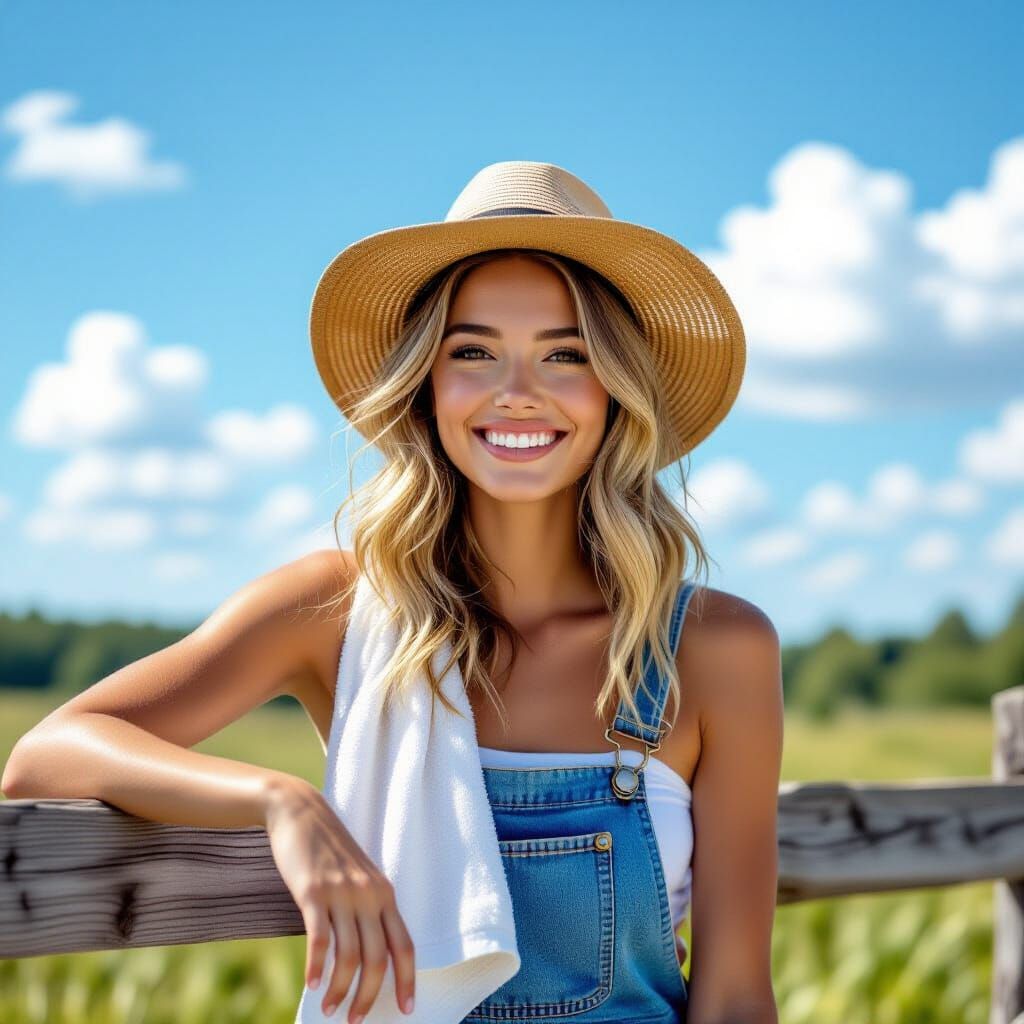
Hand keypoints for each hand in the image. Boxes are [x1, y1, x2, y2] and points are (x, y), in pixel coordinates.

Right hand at [263, 776, 415, 1021]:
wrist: (301, 812)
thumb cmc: (329, 850)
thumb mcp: (359, 876)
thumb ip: (367, 908)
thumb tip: (370, 954)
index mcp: (384, 893)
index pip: (405, 945)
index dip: (407, 980)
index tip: (406, 1009)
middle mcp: (369, 895)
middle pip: (378, 958)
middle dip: (368, 996)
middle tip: (355, 1021)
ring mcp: (342, 893)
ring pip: (349, 956)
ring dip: (340, 990)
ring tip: (329, 1010)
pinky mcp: (313, 892)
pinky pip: (320, 939)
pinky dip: (316, 967)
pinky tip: (311, 985)